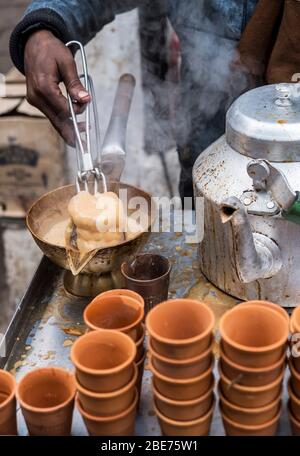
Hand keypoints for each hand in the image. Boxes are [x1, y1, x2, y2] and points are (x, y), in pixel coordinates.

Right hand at [24, 30, 90, 144]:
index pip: (63, 109)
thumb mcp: (66, 62)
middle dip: (71, 131)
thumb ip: (75, 83)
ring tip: (82, 133)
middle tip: (85, 141)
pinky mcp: (36, 100)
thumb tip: (85, 99)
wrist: (34, 43)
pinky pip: (50, 114)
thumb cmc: (51, 50)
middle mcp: (36, 96)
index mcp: (43, 87)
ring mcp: (35, 100)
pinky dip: (61, 120)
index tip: (87, 102)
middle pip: (57, 120)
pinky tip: (72, 124)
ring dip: (67, 127)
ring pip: (53, 119)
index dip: (77, 110)